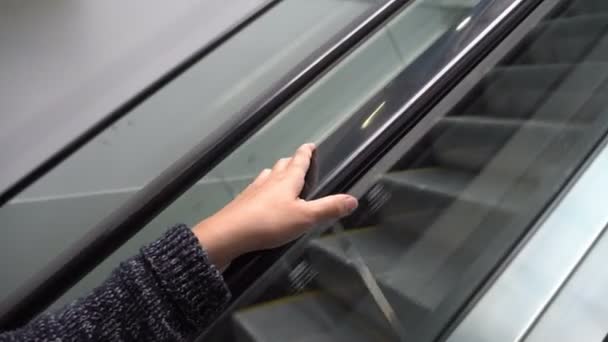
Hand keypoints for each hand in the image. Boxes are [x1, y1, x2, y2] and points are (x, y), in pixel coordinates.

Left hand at [193, 143, 357, 268]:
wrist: (229, 234)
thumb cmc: (270, 223)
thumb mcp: (305, 217)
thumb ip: (329, 208)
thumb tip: (353, 199)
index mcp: (288, 180)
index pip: (299, 161)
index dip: (306, 152)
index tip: (310, 145)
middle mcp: (270, 181)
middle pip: (282, 165)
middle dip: (292, 162)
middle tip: (298, 161)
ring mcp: (254, 190)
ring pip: (268, 176)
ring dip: (276, 173)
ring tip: (280, 175)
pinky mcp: (242, 203)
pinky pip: (256, 190)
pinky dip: (263, 189)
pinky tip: (261, 197)